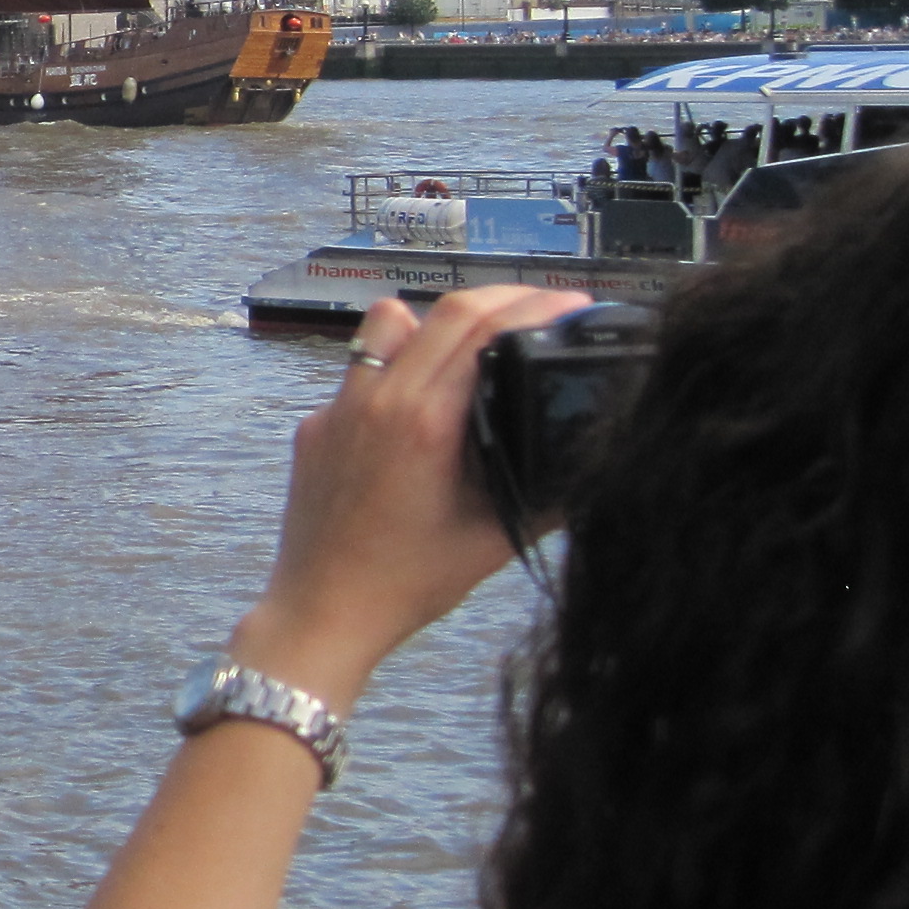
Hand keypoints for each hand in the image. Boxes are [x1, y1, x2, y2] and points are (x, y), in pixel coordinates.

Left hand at [235, 286, 591, 709]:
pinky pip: (360, 369)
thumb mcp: (495, 537)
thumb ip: (546, 488)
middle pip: (443, 310)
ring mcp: (338, 408)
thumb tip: (592, 452)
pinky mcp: (316, 424)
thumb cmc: (405, 583)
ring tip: (482, 338)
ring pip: (389, 323)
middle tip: (543, 306)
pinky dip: (400, 364)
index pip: (482, 327)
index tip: (572, 304)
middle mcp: (374, 401)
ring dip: (440, 319)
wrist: (322, 611)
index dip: (535, 305)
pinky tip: (427, 395)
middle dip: (503, 297)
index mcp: (423, 422)